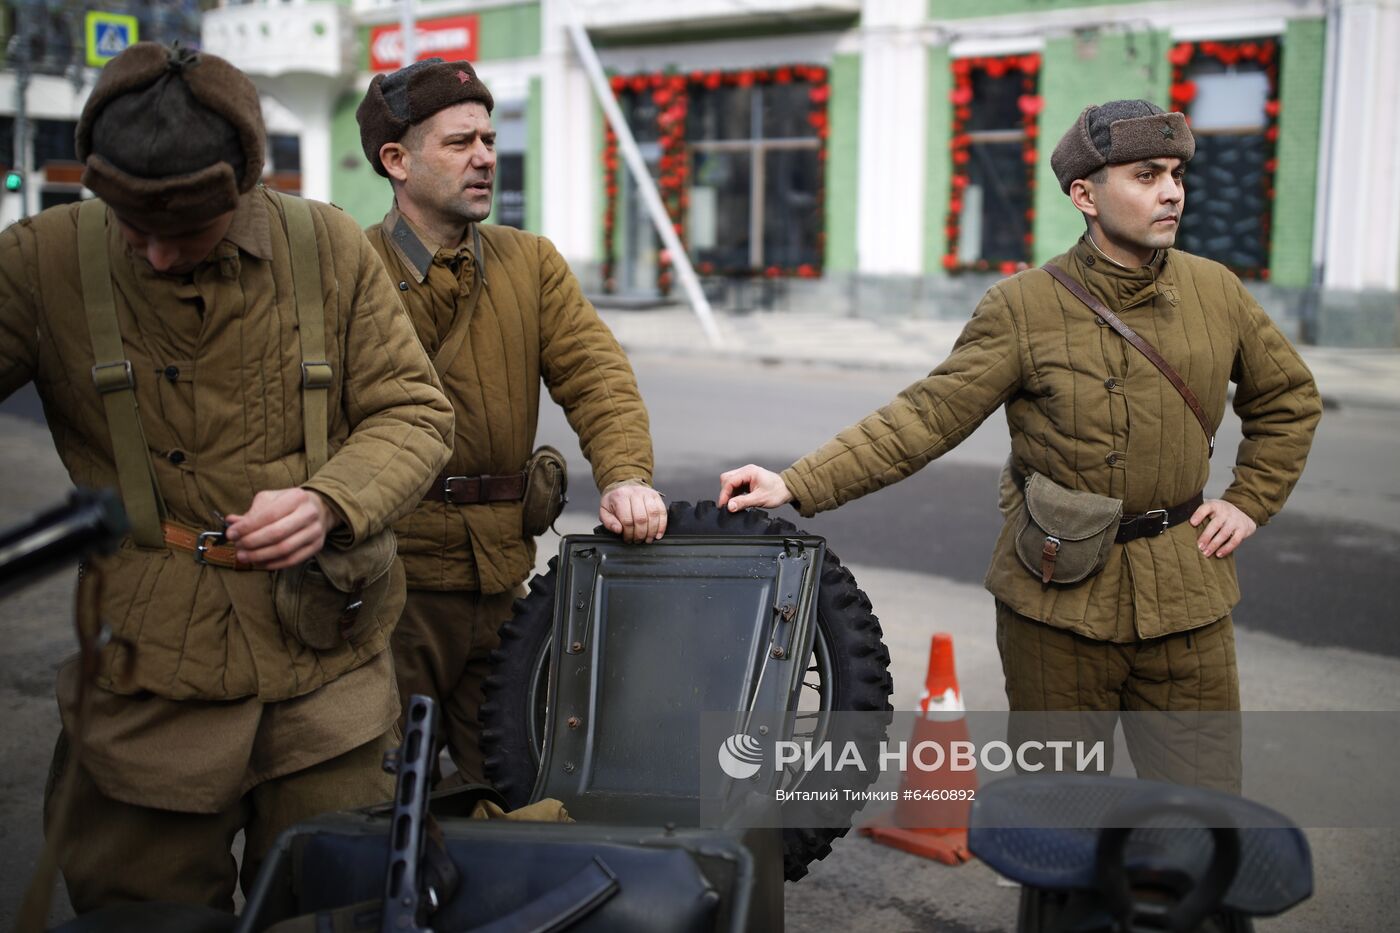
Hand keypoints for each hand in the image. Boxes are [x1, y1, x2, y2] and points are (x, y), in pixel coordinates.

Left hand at [224, 488, 339, 569]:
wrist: (319, 509)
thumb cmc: (289, 504)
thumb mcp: (271, 500)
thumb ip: (251, 512)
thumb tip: (231, 522)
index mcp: (296, 497)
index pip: (269, 515)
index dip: (247, 527)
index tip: (231, 534)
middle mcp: (309, 514)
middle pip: (276, 533)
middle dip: (252, 542)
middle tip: (237, 547)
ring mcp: (315, 531)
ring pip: (284, 549)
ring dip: (260, 556)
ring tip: (244, 556)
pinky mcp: (316, 546)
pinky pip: (292, 560)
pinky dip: (272, 564)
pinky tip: (259, 562)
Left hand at [600, 483, 667, 542]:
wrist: (624, 487)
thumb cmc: (615, 501)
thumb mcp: (605, 511)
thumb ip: (609, 522)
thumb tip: (618, 530)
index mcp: (620, 497)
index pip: (627, 519)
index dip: (628, 533)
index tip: (628, 539)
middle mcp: (635, 493)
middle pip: (641, 518)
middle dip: (640, 534)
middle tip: (638, 540)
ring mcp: (647, 494)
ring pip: (653, 515)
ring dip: (652, 531)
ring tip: (648, 539)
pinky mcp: (656, 496)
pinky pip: (662, 511)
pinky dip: (662, 525)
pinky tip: (658, 534)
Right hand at [717, 464, 792, 511]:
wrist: (787, 490)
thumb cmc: (777, 491)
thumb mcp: (759, 499)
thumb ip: (743, 502)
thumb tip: (730, 506)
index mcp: (749, 471)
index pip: (729, 481)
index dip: (724, 494)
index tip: (723, 505)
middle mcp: (746, 471)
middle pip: (727, 479)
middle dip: (725, 492)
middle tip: (727, 505)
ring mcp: (747, 475)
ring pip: (730, 482)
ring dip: (730, 493)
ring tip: (733, 504)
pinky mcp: (747, 480)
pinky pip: (736, 485)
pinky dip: (734, 493)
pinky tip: (737, 500)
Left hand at [1189, 499, 1256, 557]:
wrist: (1243, 513)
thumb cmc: (1220, 513)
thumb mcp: (1210, 507)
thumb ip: (1198, 512)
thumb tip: (1178, 519)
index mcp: (1215, 505)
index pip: (1206, 507)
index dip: (1199, 514)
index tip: (1192, 523)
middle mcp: (1225, 512)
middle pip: (1215, 524)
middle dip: (1206, 536)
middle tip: (1199, 546)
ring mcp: (1235, 521)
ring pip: (1224, 534)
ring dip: (1214, 545)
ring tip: (1206, 553)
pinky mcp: (1242, 530)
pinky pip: (1235, 540)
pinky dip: (1227, 548)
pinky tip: (1218, 554)